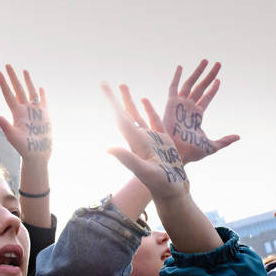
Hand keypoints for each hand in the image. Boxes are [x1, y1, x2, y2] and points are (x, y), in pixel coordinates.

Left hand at [0, 65, 51, 162]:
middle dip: (13, 77)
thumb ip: (4, 124)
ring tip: (24, 71)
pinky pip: (43, 102)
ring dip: (27, 81)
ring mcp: (35, 112)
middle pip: (18, 89)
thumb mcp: (12, 136)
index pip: (8, 94)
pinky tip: (40, 88)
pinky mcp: (44, 116)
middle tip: (7, 64)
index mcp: (16, 113)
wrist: (37, 155)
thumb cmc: (23, 148)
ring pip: (30, 92)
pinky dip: (41, 94)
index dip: (3, 83)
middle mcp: (25, 110)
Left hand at [104, 83, 188, 200]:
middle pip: (124, 113)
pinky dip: (148, 109)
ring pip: (137, 115)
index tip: (103, 87)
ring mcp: (150, 139)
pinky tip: (144, 100)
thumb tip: (108, 148)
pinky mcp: (162, 140)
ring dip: (129, 101)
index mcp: (134, 141)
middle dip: (116, 98)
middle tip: (106, 83)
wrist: (172, 192)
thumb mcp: (144, 171)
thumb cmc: (160, 184)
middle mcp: (139, 138)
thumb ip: (128, 159)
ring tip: (123, 86)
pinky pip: (153, 120)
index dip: (112, 102)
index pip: (120, 117)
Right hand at [162, 60, 238, 163]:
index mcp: (197, 116)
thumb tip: (238, 137)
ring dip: (198, 72)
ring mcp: (180, 105)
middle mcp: (188, 108)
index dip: (212, 89)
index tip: (219, 80)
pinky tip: (181, 67)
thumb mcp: (211, 146)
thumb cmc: (190, 152)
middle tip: (217, 64)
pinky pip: (173, 87)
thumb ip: (224, 141)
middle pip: (201, 87)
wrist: (176, 153)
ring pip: (190, 84)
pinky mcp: (171, 104)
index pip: (206, 98)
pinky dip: (176, 77)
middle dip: (209, 76)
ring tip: (206, 60)